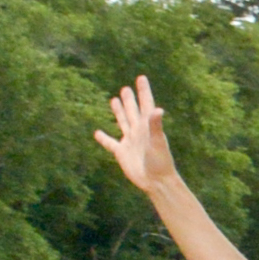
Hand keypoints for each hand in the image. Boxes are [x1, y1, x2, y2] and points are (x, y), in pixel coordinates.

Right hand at [93, 75, 180, 193]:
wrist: (156, 181)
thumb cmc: (161, 162)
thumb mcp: (158, 142)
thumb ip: (156, 126)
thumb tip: (158, 109)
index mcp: (148, 126)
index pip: (146, 104)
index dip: (143, 91)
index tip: (141, 78)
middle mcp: (139, 132)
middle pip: (132, 111)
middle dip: (130, 100)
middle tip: (126, 88)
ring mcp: (130, 141)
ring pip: (122, 122)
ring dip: (119, 112)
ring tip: (114, 100)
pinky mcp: (121, 153)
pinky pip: (110, 143)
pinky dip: (103, 138)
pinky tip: (97, 133)